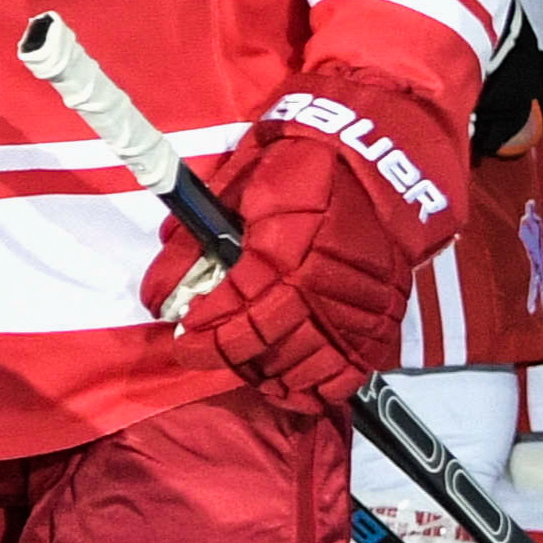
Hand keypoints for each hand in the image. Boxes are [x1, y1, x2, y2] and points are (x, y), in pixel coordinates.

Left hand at [138, 63, 467, 416]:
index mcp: (285, 245)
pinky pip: (348, 369)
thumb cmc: (304, 160)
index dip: (201, 330)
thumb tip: (160, 286)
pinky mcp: (381, 315)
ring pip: (303, 364)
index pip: (234, 305)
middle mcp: (322, 281)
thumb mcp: (241, 183)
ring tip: (239, 366)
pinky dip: (317, 387)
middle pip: (264, 342)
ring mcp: (356, 303)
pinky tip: (289, 385)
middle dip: (222, 354)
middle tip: (197, 351)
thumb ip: (198, 238)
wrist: (381, 155)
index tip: (179, 334)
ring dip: (262, 374)